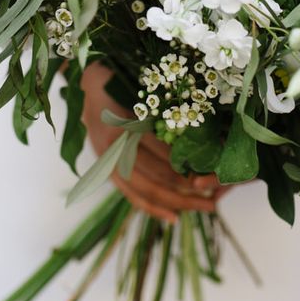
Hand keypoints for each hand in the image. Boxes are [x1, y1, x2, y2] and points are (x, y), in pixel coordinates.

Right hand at [81, 62, 229, 222]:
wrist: (87, 89)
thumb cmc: (118, 83)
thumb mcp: (141, 91)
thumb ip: (163, 110)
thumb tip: (199, 131)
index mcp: (125, 125)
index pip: (161, 151)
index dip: (185, 165)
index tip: (209, 172)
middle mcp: (116, 147)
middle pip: (155, 176)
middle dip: (186, 189)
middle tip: (212, 198)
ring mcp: (110, 162)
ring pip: (146, 190)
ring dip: (175, 202)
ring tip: (201, 207)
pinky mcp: (107, 171)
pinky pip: (131, 195)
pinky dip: (152, 208)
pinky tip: (173, 217)